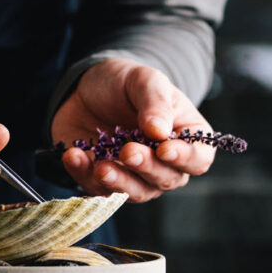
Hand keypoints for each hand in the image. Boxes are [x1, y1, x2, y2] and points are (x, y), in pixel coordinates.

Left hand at [52, 58, 214, 201]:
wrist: (86, 89)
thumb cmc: (124, 83)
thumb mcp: (144, 80)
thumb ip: (155, 102)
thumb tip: (159, 132)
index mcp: (186, 137)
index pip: (198, 159)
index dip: (184, 159)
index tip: (164, 149)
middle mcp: (165, 163)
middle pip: (167, 180)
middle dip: (147, 168)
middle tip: (128, 151)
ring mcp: (135, 175)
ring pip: (135, 192)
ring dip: (118, 182)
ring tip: (100, 167)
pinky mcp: (104, 180)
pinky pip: (98, 188)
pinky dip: (84, 175)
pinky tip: (73, 156)